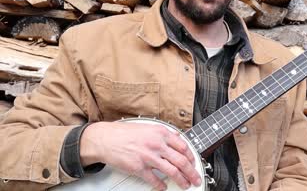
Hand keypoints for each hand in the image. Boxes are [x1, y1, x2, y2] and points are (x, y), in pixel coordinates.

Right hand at [79, 121, 201, 189]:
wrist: (105, 139)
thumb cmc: (124, 133)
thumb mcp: (148, 127)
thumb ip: (164, 133)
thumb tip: (177, 137)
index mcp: (161, 133)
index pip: (183, 146)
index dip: (192, 157)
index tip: (194, 163)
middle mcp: (157, 144)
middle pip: (181, 160)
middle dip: (192, 172)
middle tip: (196, 178)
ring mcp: (148, 156)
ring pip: (171, 171)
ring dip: (181, 180)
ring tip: (186, 184)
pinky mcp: (138, 167)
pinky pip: (154, 179)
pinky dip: (160, 186)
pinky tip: (163, 187)